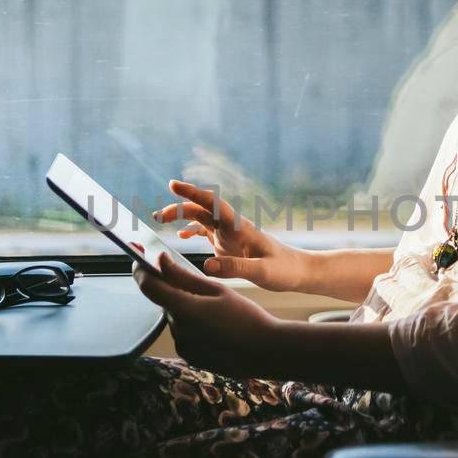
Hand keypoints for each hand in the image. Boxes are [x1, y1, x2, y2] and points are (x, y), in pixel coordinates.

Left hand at [131, 246, 281, 377]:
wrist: (266, 352)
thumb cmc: (246, 317)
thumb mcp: (216, 290)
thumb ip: (183, 276)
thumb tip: (160, 261)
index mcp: (184, 310)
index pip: (148, 287)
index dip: (141, 271)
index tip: (141, 260)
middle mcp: (178, 330)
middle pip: (166, 302)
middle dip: (176, 292)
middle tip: (201, 287)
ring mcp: (183, 347)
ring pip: (176, 318)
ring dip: (187, 309)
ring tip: (217, 311)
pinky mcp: (190, 357)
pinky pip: (184, 334)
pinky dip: (194, 326)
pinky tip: (217, 326)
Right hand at [152, 179, 309, 291]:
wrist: (300, 272)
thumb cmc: (286, 270)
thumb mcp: (262, 272)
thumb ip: (236, 267)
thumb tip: (207, 265)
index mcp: (240, 228)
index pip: (213, 203)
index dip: (193, 192)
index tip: (173, 185)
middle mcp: (233, 227)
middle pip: (201, 209)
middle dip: (179, 207)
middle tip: (157, 216)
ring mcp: (230, 235)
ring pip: (201, 218)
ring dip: (182, 217)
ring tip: (161, 221)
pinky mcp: (230, 245)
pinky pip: (206, 233)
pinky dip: (192, 231)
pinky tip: (182, 237)